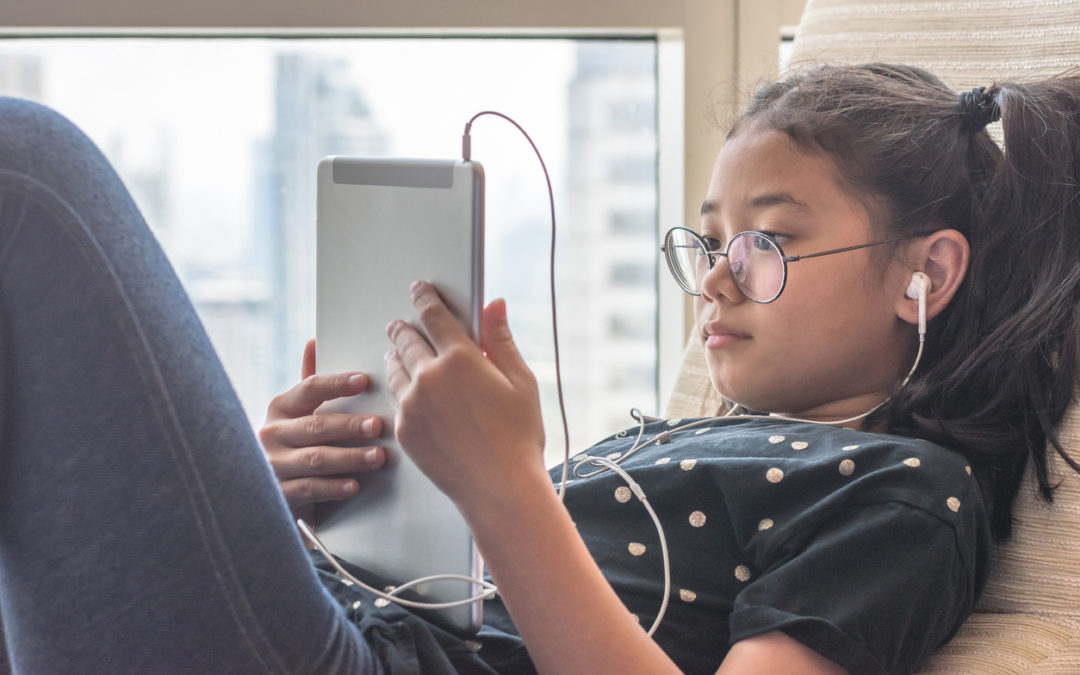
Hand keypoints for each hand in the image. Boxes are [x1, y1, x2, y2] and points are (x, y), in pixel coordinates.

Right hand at [259, 339, 385, 523]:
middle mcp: (272, 433)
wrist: (270, 494)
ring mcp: (273, 465)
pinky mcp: (278, 494)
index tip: (364, 380)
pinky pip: (309, 489)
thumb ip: (309, 384)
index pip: (309, 389)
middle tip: (379, 425)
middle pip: (315, 425)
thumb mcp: (298, 414)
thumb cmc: (295, 445)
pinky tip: (354, 486)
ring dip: (350, 458)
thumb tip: (313, 341)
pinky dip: (333, 487)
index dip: (337, 384)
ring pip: (316, 459)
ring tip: (378, 457)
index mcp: (281, 408)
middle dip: (349, 425)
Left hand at [384, 281, 546, 511]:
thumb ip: (500, 340)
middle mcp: (429, 377)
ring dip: (396, 355)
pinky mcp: (404, 429)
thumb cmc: (518, 437)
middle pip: (407, 339)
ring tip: (399, 352)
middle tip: (402, 323)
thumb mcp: (520, 382)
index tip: (420, 289)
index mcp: (461, 359)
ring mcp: (412, 404)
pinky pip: (395, 399)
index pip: (434, 315)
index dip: (425, 298)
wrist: (498, 487)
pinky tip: (407, 390)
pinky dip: (400, 388)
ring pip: (395, 368)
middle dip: (404, 327)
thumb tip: (494, 305)